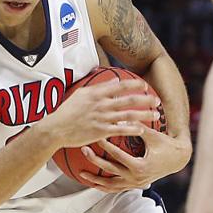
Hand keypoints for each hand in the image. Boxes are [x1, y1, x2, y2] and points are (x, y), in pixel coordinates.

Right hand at [44, 80, 159, 149]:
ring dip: (144, 114)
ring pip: (128, 115)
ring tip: (155, 115)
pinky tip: (142, 130)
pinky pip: (120, 129)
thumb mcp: (79, 94)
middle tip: (157, 100)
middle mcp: (101, 104)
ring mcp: (102, 118)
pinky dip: (132, 129)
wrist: (55, 129)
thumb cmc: (66, 112)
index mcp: (96, 93)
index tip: (145, 85)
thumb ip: (97, 88)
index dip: (134, 84)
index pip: (120, 86)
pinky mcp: (101, 131)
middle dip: (146, 99)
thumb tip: (112, 82)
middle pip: (129, 99)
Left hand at [75, 127, 190, 190]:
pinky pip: (116, 189)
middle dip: (95, 161)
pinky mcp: (134, 186)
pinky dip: (104, 187)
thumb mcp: (153, 135)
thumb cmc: (166, 145)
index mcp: (140, 167)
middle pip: (110, 171)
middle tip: (84, 150)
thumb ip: (137, 127)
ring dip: (95, 180)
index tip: (96, 137)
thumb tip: (121, 117)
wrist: (178, 159)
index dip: (106, 146)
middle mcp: (136, 178)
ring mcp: (135, 184)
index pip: (118, 156)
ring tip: (82, 173)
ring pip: (111, 185)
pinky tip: (94, 182)